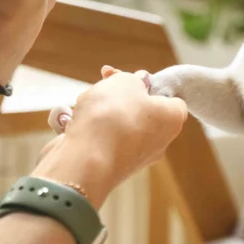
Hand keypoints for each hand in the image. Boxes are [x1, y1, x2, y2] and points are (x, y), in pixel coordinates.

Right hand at [33, 67, 188, 207]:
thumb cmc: (112, 117)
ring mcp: (132, 157)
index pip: (170, 98)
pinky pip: (99, 139)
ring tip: (85, 103)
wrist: (84, 159)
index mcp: (171, 120)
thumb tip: (138, 83)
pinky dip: (86, 128)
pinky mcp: (108, 166)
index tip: (130, 78)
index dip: (149, 84)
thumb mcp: (125, 82)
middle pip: (139, 110)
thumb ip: (133, 79)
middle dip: (118, 94)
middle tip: (104, 82)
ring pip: (116, 123)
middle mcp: (157, 142)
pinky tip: (72, 121)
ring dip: (98, 109)